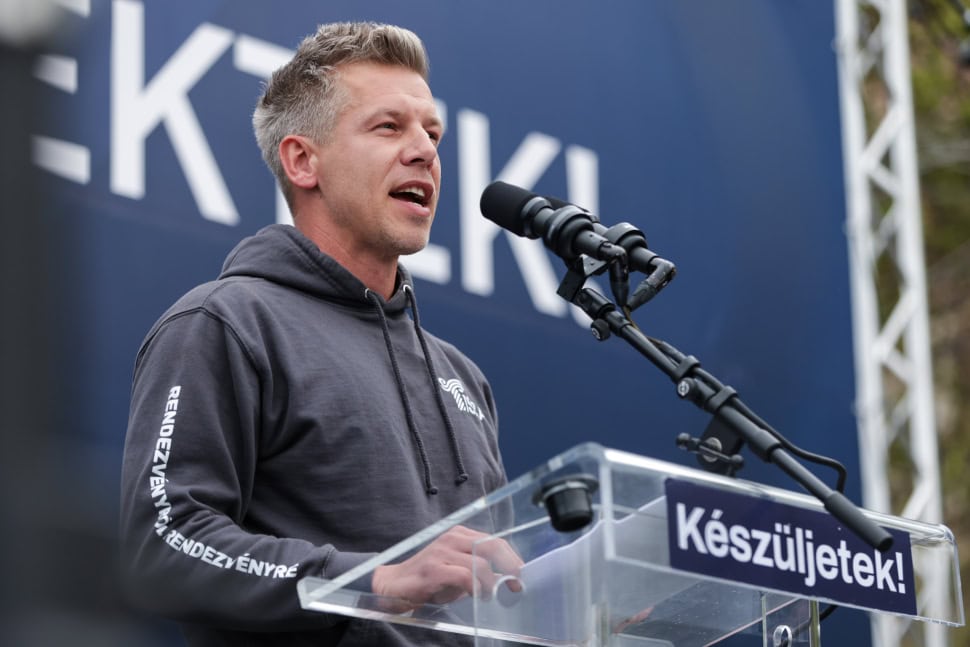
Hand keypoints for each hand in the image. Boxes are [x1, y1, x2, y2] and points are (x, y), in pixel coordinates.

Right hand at [371, 525, 522, 610]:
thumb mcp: (457, 570)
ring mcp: (442, 551)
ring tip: (490, 595)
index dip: (511, 558)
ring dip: (491, 582)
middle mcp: (452, 538)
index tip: (520, 574)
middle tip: (516, 584)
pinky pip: (463, 576)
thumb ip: (478, 569)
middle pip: (491, 545)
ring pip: (480, 562)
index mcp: (460, 535)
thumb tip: (505, 578)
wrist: (393, 583)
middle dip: (509, 565)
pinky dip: (475, 587)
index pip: (494, 541)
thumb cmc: (428, 579)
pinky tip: (476, 596)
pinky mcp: (433, 568)